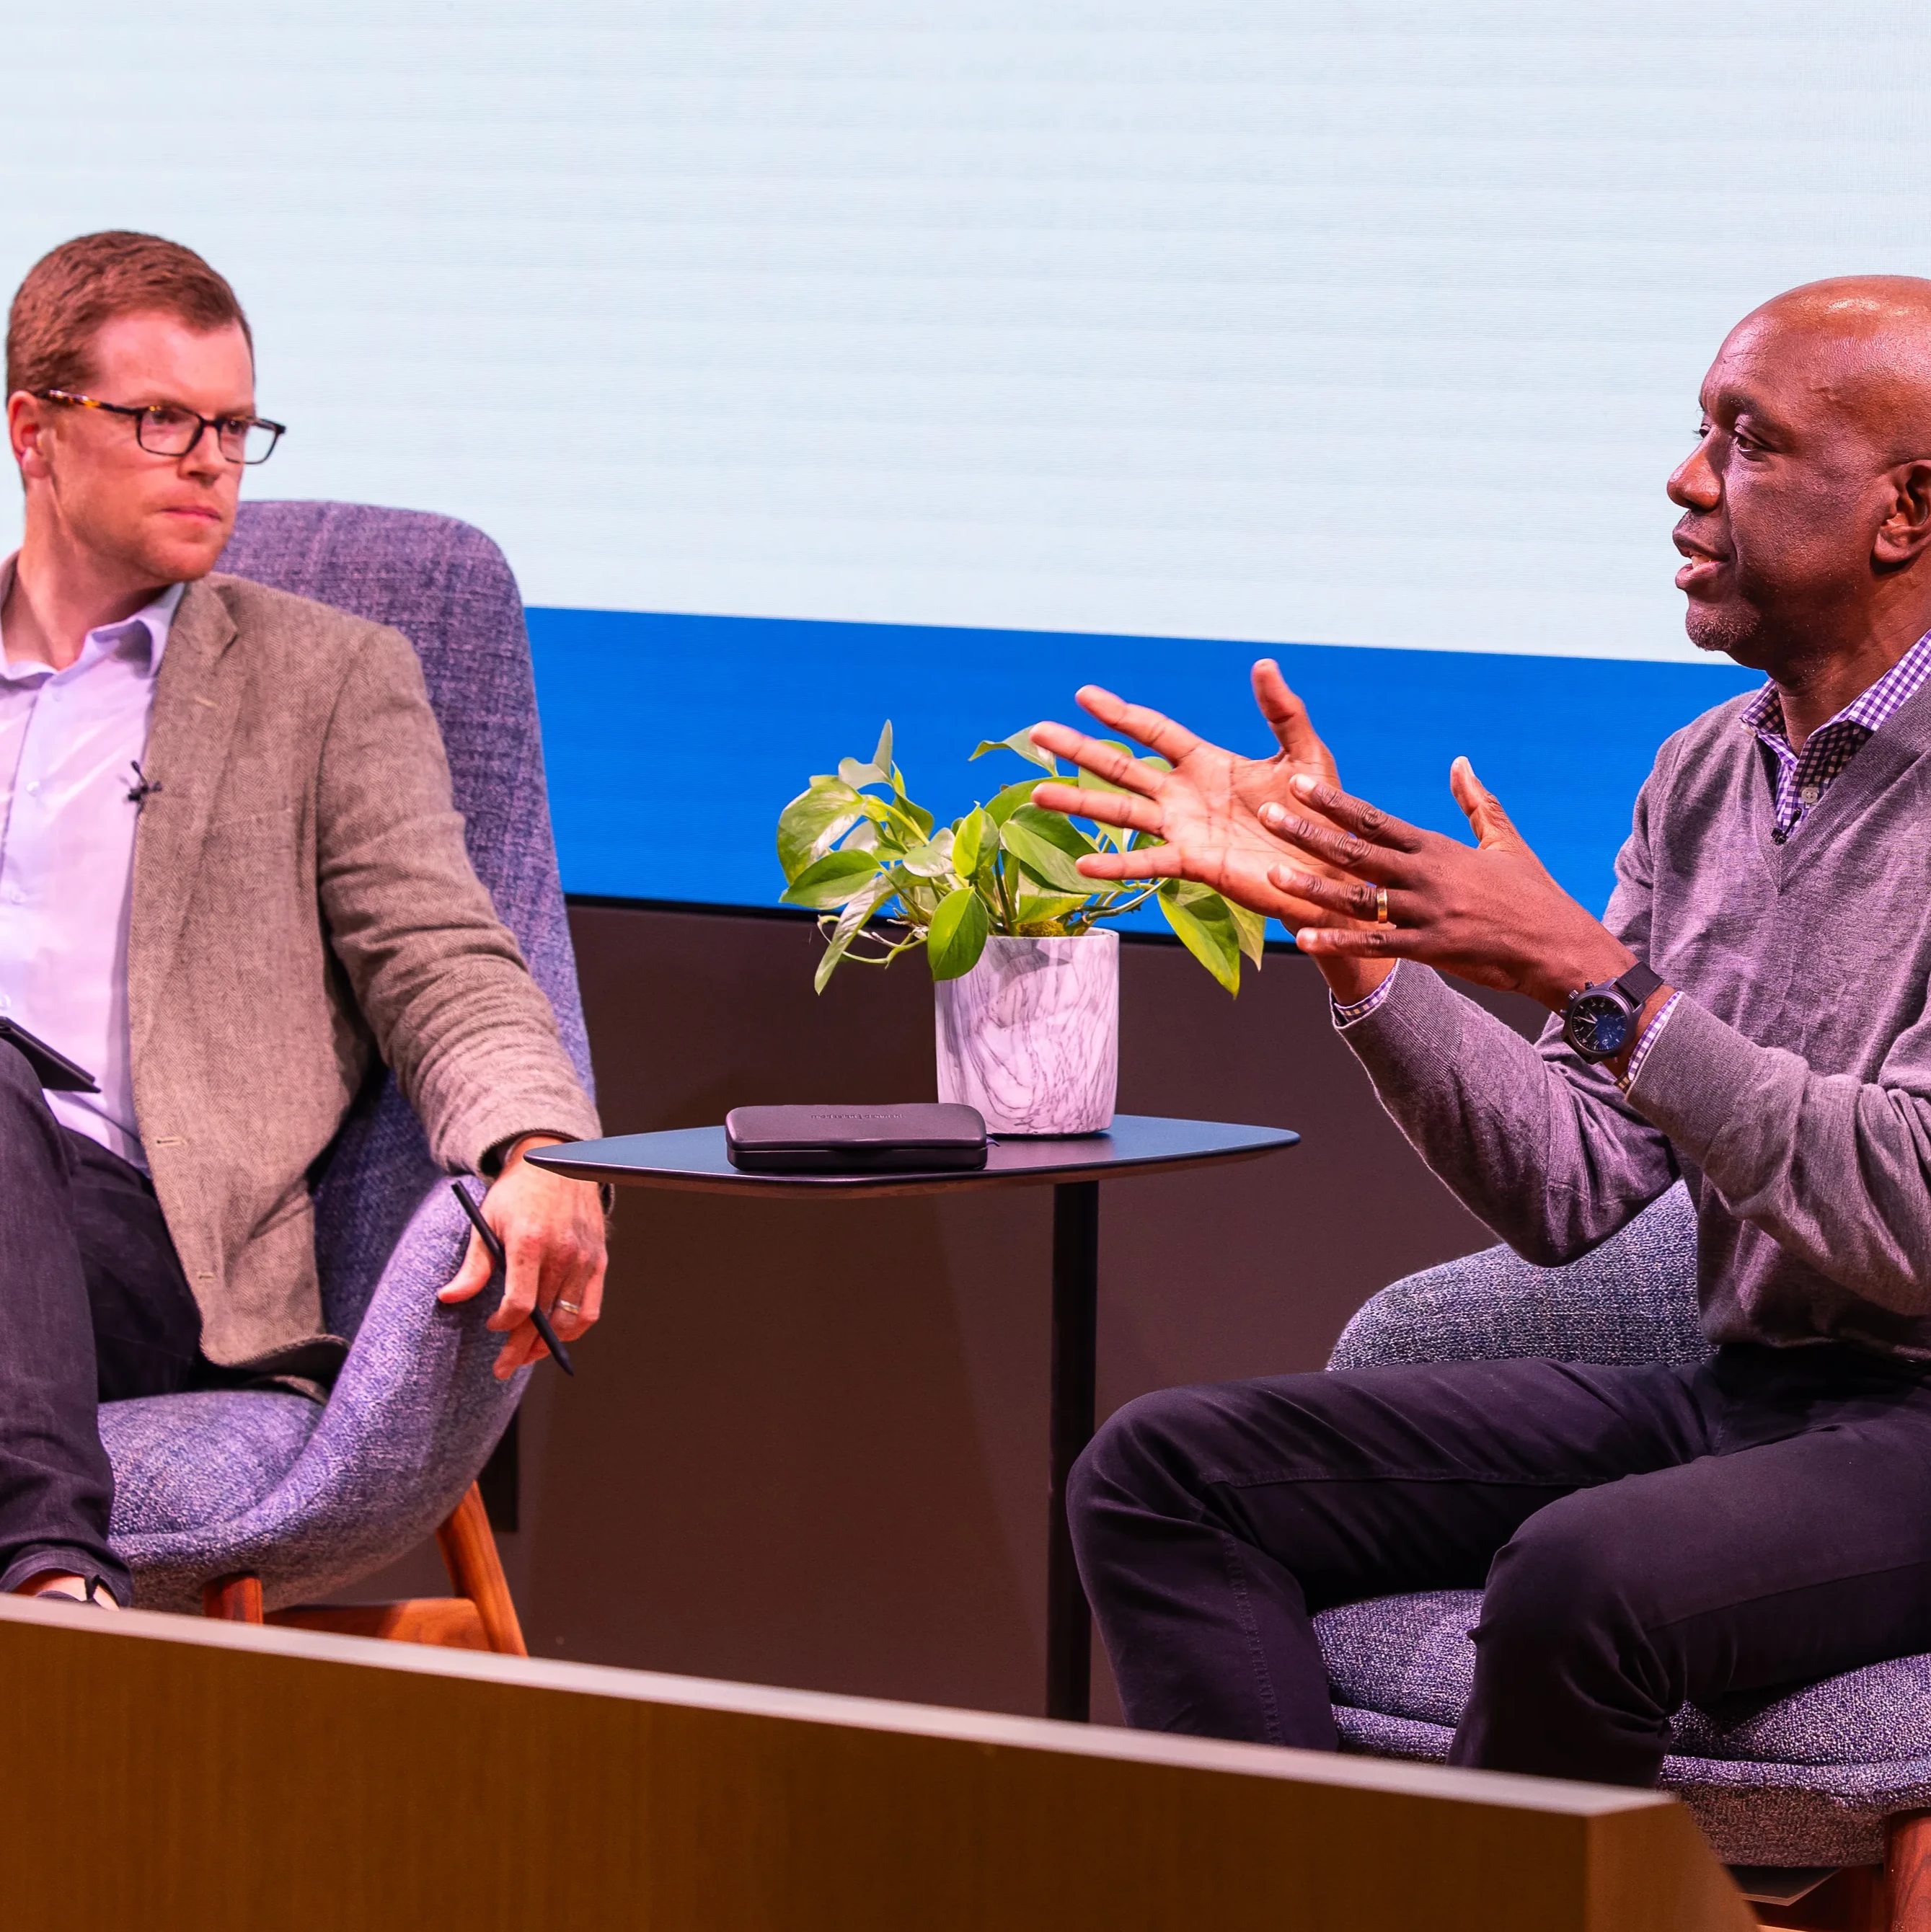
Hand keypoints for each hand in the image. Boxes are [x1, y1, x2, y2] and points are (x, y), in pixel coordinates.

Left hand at [439, 1135, 608, 1379]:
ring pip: (569, 1320)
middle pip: (542, 1319)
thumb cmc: (518, 1193)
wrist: (556, 1162)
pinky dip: (576, 1328)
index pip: (519, 1304)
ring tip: (529, 1354)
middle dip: (520, 1348)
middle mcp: (562, 1253)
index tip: (491, 1326)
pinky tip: (559, 1334)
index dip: (502, 1324)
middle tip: (503, 1367)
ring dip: (548, 1344)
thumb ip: (473, 1266)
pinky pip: (591, 1308)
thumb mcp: (487, 1222)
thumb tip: (449, 1298)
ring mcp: (585, 1259)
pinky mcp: (599, 1260)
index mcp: (530, 1243)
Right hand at [1027, 662, 1355, 924]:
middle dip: (1079, 749)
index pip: (1152, 732)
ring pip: (1120, 813)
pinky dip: (1116, 866)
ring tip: (1038, 794)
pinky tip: (1083, 868)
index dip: (1118, 713)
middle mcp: (1184, 795)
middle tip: (1038, 731)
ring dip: (1079, 804)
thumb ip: (1283, 711)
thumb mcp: (1305, 754)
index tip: (1083, 694)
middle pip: (1120, 767)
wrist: (1333, 869)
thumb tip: (1264, 663)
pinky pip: (1148, 864)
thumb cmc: (1321, 813)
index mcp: (1206, 764)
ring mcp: (1184, 831)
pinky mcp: (1195, 865)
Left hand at [1262, 758, 1634, 1010]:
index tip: (1298, 784)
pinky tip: (1302, 936)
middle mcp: (1426, 876)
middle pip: (1356, 850)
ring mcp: (1425, 913)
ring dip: (1311, 886)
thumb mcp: (1506, 841)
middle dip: (1307, 833)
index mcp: (1438, 848)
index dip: (1334, 801)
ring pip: (1357, 897)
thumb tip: (1461, 762)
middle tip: (1266, 815)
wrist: (1558, 947)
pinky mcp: (1429, 948)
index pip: (1375, 818)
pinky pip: (1374, 945)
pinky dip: (1337, 941)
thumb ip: (1477, 801)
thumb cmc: (1533, 895)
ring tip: (1270, 874)